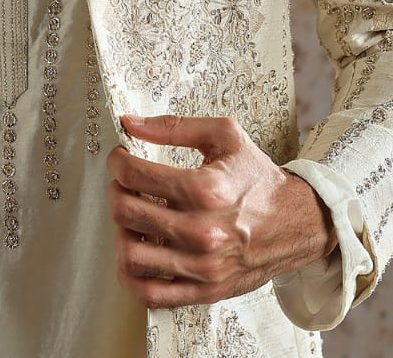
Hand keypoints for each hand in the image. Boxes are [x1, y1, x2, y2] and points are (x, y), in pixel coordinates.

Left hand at [106, 113, 337, 308]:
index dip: (118, 161)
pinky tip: (137, 249)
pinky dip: (131, 274)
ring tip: (133, 217)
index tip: (121, 157)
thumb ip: (174, 126)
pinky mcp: (205, 290)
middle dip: (116, 191)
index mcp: (205, 189)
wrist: (298, 221)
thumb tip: (131, 123)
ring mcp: (203, 266)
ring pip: (131, 254)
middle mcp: (202, 231)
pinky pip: (150, 293)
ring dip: (121, 231)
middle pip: (126, 212)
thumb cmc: (258, 177)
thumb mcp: (224, 136)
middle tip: (124, 184)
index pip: (134, 174)